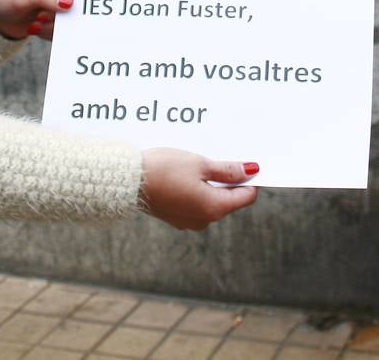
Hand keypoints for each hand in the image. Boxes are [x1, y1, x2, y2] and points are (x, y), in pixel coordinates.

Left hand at [0, 0, 72, 39]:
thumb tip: (69, 3)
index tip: (72, 6)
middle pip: (77, 4)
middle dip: (63, 16)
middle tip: (44, 16)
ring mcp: (59, 7)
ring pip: (70, 21)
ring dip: (52, 26)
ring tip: (35, 21)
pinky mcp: (56, 22)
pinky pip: (62, 32)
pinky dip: (49, 33)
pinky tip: (34, 27)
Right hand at [140, 148, 258, 230]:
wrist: (127, 181)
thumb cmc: (165, 169)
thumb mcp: (200, 164)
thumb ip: (228, 170)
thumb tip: (251, 171)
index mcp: (214, 208)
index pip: (246, 196)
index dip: (248, 178)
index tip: (244, 162)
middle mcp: (204, 220)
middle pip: (228, 199)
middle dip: (227, 179)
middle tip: (217, 157)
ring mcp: (189, 221)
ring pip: (211, 200)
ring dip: (210, 183)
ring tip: (198, 163)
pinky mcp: (176, 217)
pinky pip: (194, 203)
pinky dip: (195, 189)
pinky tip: (185, 174)